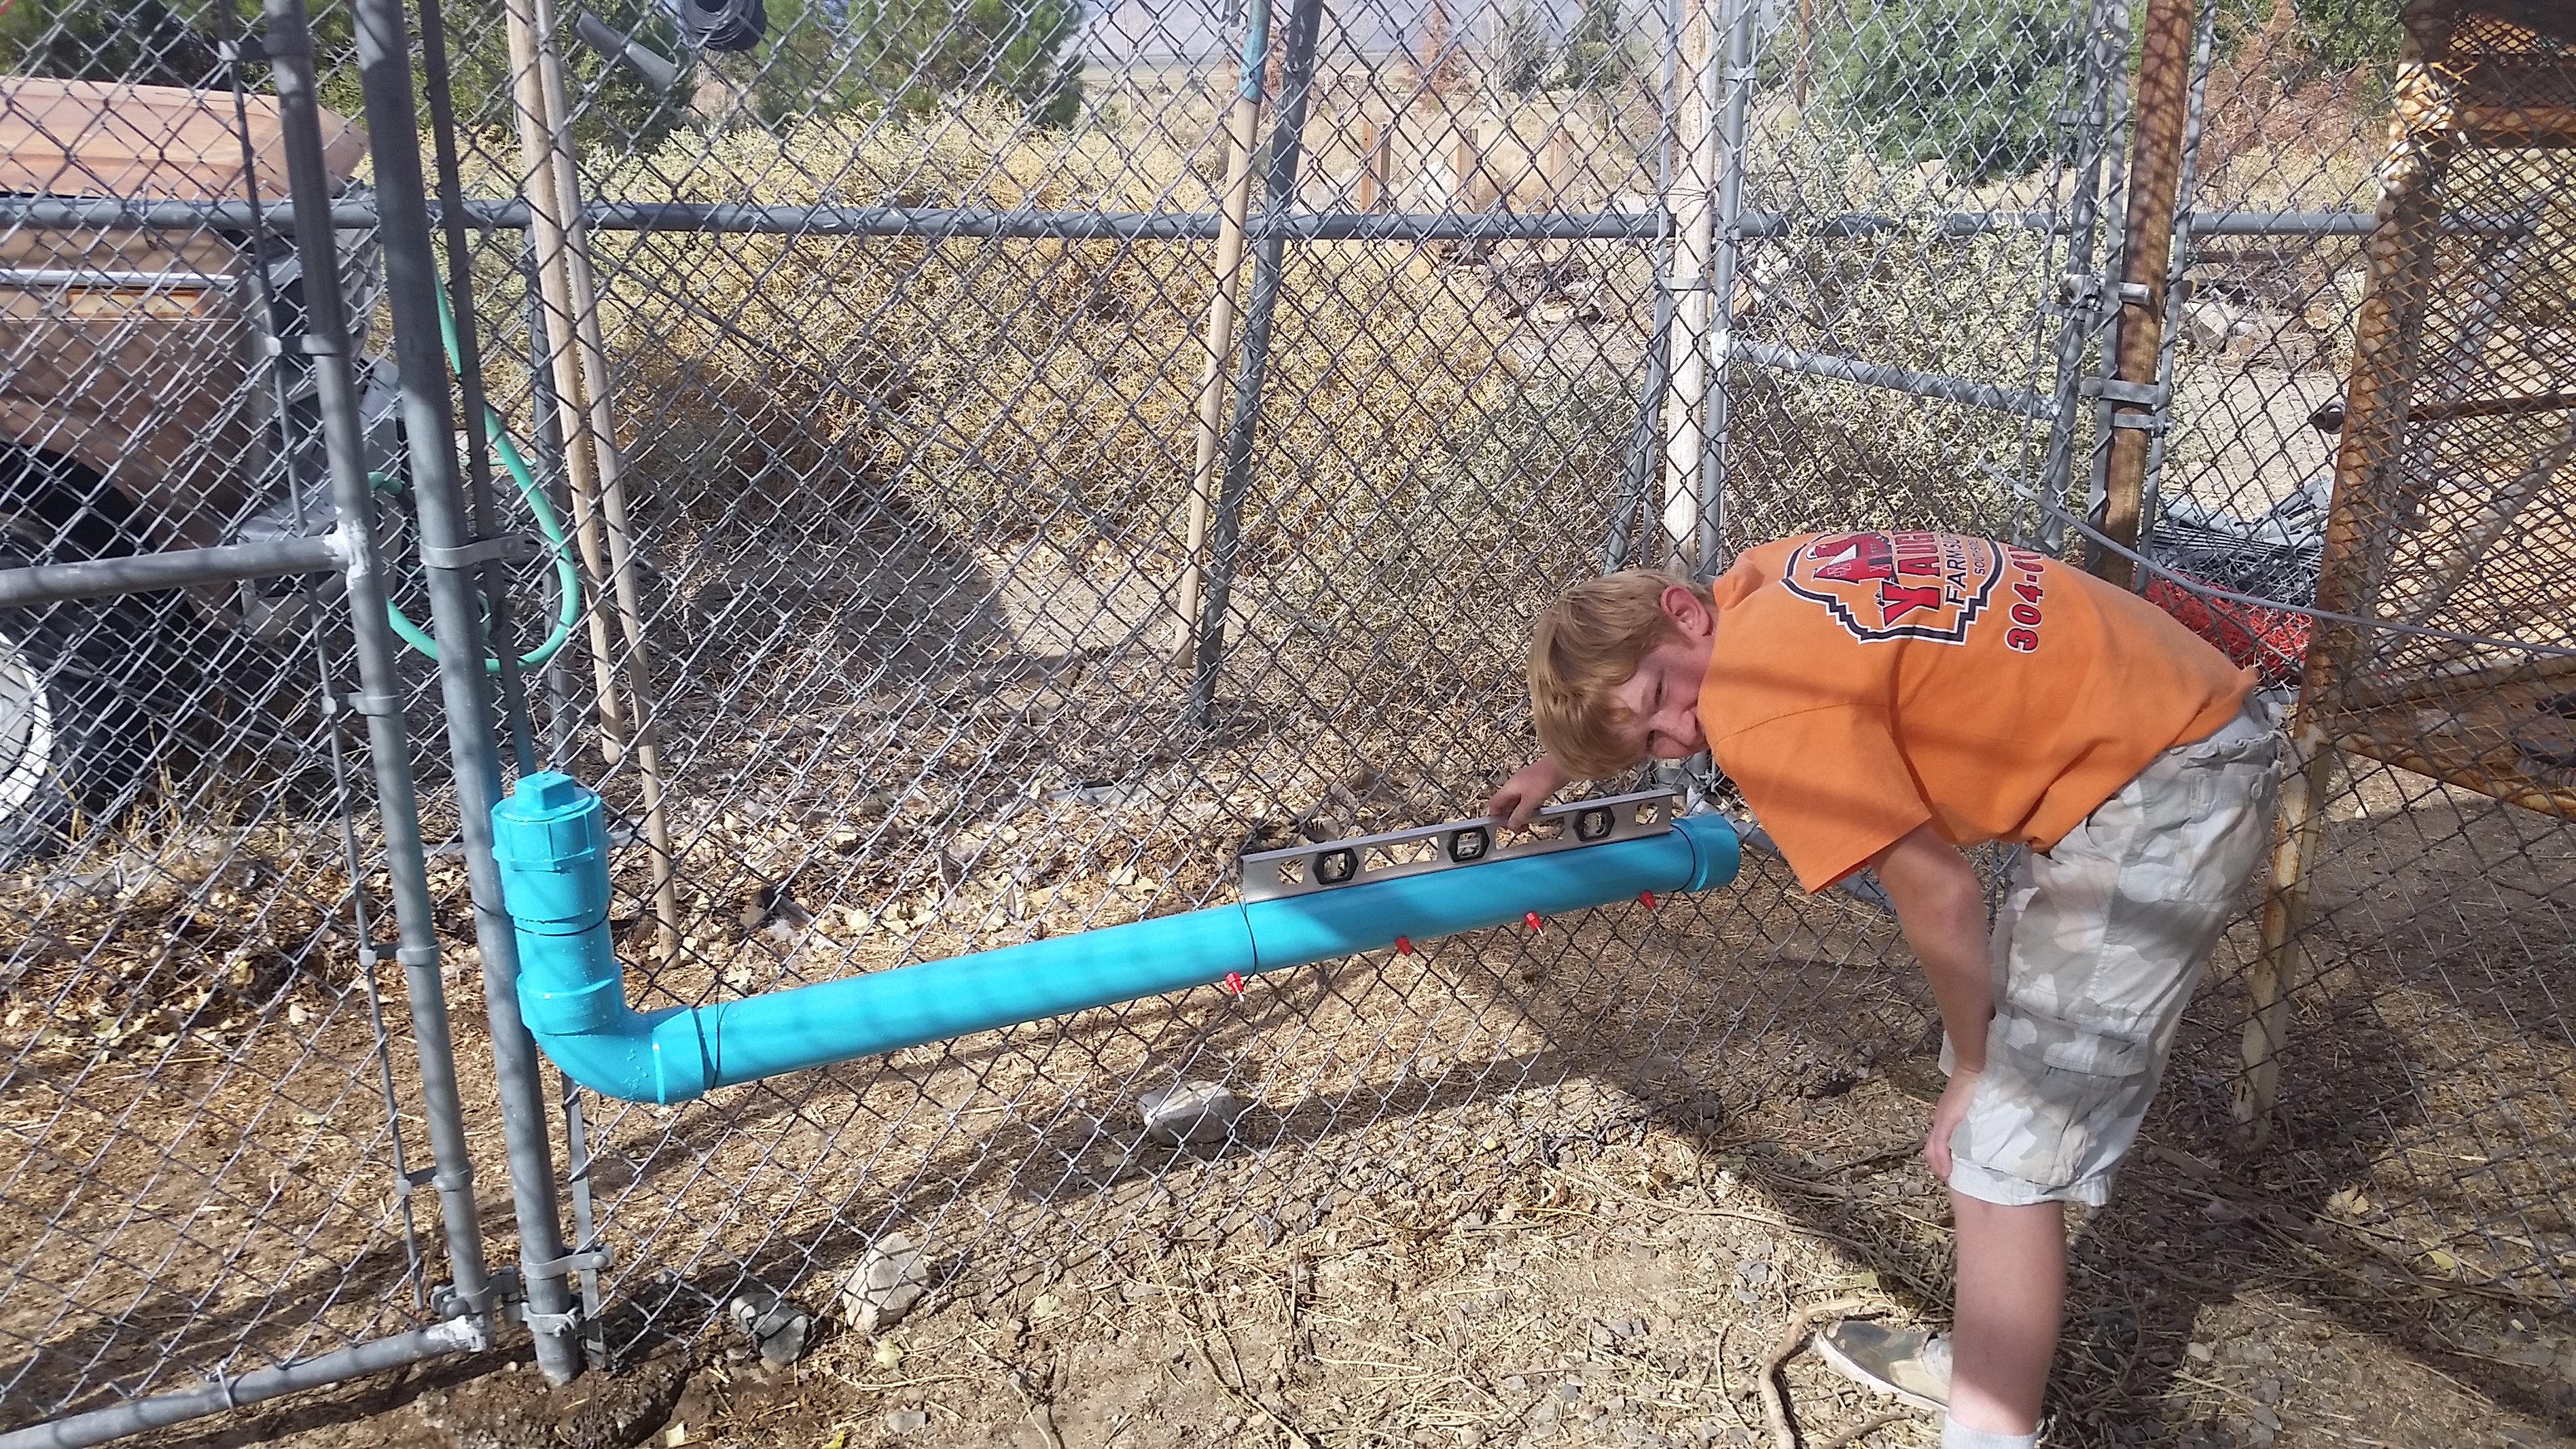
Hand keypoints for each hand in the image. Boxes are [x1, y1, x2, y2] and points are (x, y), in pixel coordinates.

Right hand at [1485, 756, 1567, 829]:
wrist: (1560, 766)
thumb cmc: (1545, 778)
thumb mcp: (1531, 801)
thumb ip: (1520, 814)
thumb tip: (1511, 824)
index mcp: (1509, 787)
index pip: (1494, 804)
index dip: (1496, 816)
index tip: (1504, 826)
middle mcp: (1514, 784)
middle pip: (1505, 804)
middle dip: (1510, 817)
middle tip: (1518, 828)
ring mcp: (1524, 783)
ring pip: (1516, 802)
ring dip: (1519, 813)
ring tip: (1527, 823)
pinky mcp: (1534, 784)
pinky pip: (1526, 798)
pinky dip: (1528, 807)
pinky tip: (1535, 812)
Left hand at [1923, 1064, 1978, 1181]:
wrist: (1972, 1071)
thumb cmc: (1974, 1087)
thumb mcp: (1969, 1108)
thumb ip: (1970, 1122)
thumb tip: (1976, 1138)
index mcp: (1944, 1119)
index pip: (1935, 1144)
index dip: (1940, 1160)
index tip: (1950, 1172)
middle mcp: (1939, 1121)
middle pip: (1931, 1150)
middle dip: (1938, 1166)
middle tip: (1950, 1178)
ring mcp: (1942, 1121)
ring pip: (1932, 1149)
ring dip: (1938, 1165)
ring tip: (1949, 1177)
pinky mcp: (1947, 1119)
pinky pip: (1940, 1143)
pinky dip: (1942, 1159)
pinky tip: (1947, 1170)